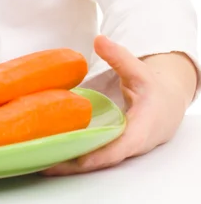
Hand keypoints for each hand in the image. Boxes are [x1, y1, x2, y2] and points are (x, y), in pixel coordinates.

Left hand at [42, 35, 194, 174]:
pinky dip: (70, 155)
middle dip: (74, 163)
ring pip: (91, 161)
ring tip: (40, 162)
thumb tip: (99, 40)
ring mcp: (116, 149)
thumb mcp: (139, 71)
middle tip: (46, 161)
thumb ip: (119, 57)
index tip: (79, 158)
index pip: (119, 148)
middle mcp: (126, 146)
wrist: (164, 105)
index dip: (99, 154)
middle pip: (99, 159)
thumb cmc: (152, 90)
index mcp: (140, 130)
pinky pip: (88, 154)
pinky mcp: (106, 147)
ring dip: (67, 163)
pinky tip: (47, 154)